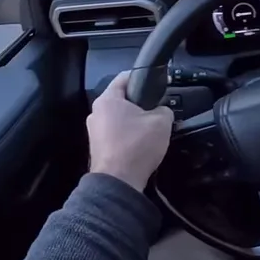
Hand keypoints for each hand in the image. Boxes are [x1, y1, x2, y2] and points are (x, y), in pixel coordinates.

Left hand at [87, 71, 174, 190]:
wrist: (118, 182)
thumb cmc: (137, 145)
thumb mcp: (161, 122)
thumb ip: (164, 109)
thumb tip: (161, 111)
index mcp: (107, 99)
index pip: (125, 77)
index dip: (143, 76)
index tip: (159, 82)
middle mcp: (96, 112)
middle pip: (122, 99)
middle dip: (140, 102)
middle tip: (158, 108)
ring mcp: (94, 131)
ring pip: (119, 118)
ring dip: (135, 121)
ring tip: (152, 128)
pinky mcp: (98, 148)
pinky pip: (116, 134)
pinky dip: (128, 135)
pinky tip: (141, 143)